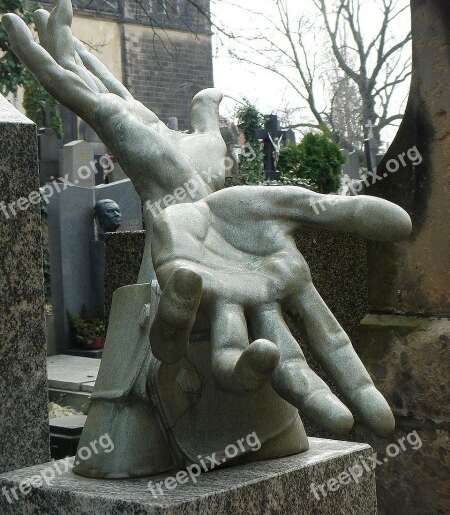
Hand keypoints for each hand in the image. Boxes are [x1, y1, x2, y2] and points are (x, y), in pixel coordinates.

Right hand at [2, 0, 225, 203]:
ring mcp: (100, 114)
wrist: (192, 199)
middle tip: (43, 9)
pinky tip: (13, 26)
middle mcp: (111, 116)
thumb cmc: (197, 181)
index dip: (87, 61)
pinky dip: (34, 53)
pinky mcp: (96, 112)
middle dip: (59, 42)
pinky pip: (57, 78)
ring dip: (40, 40)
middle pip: (78, 72)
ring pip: (61, 72)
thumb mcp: (207, 137)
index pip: (103, 84)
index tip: (75, 40)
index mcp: (132, 120)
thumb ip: (204, 112)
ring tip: (16, 13)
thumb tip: (217, 94)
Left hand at [149, 186, 411, 436]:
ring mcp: (215, 313)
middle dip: (309, 394)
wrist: (192, 200)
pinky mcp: (175, 303)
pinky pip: (171, 331)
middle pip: (285, 368)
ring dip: (245, 365)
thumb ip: (344, 215)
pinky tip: (191, 279)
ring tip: (266, 351)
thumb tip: (407, 224)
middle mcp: (255, 314)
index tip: (384, 424)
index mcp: (289, 295)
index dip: (355, 382)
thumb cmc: (245, 214)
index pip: (329, 343)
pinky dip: (178, 312)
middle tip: (338, 420)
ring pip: (227, 362)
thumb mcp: (296, 207)